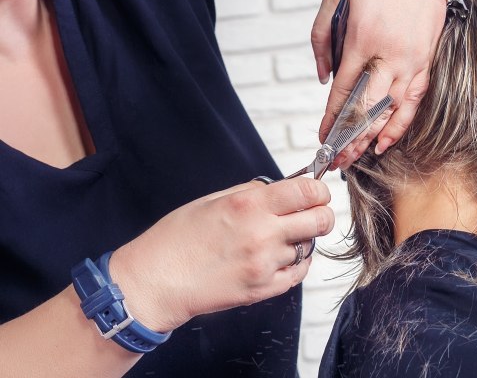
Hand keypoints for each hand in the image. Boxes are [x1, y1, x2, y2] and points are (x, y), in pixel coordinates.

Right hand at [108, 178, 332, 332]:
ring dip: (301, 240)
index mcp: (249, 205)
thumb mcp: (213, 200)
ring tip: (279, 238)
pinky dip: (295, 263)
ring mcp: (265, 264)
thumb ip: (252, 191)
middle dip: (321, 214)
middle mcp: (262, 234)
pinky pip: (299, 273)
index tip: (316, 193)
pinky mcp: (263, 289)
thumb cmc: (176, 239)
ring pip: (309, 246)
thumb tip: (282, 188)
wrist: (155, 282)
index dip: (318, 191)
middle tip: (310, 214)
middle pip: (320, 220)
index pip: (307, 192)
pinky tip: (277, 258)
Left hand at [312, 0, 446, 165]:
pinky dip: (401, 125)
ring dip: (371, 138)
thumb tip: (324, 78)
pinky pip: (414, 101)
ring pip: (391, 111)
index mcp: (362, 40)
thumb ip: (322, 38)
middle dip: (349, 139)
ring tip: (355, 159)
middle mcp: (389, 56)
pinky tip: (387, 143)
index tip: (322, 138)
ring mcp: (412, 61)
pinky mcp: (428, 61)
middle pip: (367, 109)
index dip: (331, 119)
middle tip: (335, 161)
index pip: (344, 91)